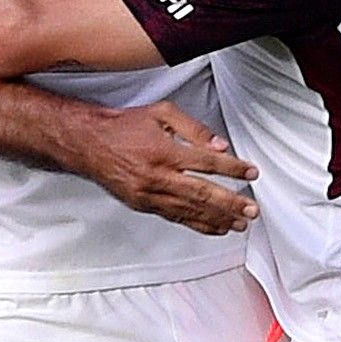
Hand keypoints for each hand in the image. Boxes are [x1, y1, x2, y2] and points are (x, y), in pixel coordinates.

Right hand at [74, 101, 258, 236]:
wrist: (89, 144)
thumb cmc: (124, 127)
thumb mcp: (161, 113)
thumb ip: (193, 128)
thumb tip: (219, 146)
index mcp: (165, 151)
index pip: (208, 162)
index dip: (233, 169)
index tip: (250, 173)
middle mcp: (158, 176)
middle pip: (203, 193)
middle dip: (231, 204)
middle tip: (251, 210)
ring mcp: (150, 194)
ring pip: (191, 211)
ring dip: (218, 219)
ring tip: (239, 224)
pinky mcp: (144, 205)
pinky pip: (176, 217)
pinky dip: (198, 224)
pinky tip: (214, 228)